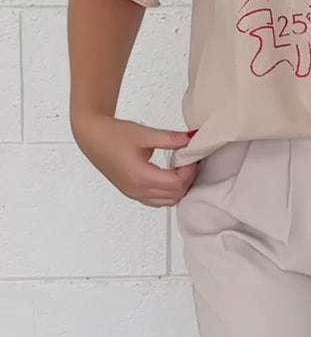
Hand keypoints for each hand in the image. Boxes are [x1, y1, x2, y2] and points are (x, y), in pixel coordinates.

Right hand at [71, 114, 197, 206]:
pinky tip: (170, 176)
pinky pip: (156, 201)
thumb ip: (171, 139)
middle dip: (187, 180)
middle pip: (174, 196)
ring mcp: (133, 193)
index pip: (176, 184)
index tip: (192, 158)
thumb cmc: (112, 134)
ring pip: (166, 202)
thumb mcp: (145, 134)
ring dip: (178, 188)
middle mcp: (137, 190)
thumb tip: (192, 139)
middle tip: (191, 162)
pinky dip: (168, 193)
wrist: (91, 136)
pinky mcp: (131, 191)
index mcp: (140, 177)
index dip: (189, 172)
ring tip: (182, 168)